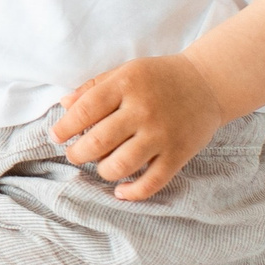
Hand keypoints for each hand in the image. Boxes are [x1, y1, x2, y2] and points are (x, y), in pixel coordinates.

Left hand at [52, 53, 227, 199]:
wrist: (208, 83)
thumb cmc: (159, 78)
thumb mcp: (125, 72)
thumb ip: (93, 88)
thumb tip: (63, 105)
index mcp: (126, 85)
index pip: (85, 111)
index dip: (64, 128)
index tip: (56, 136)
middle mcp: (143, 110)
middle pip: (97, 143)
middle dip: (77, 153)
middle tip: (74, 154)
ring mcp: (161, 135)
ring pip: (120, 166)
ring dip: (102, 171)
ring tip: (102, 165)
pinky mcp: (178, 155)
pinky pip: (151, 183)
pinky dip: (132, 192)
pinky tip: (121, 190)